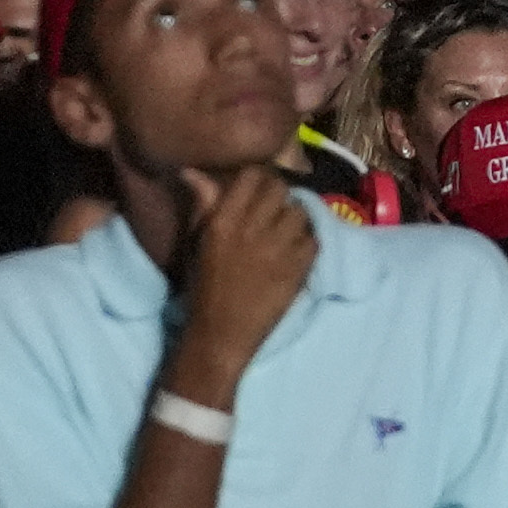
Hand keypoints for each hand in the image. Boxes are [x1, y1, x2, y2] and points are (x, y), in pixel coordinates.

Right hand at [161, 157, 314, 394]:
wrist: (221, 335)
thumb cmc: (204, 287)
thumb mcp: (197, 242)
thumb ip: (203, 205)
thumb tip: (194, 172)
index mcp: (224, 220)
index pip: (252, 175)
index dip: (260, 177)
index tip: (259, 188)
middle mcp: (252, 228)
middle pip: (280, 189)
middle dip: (279, 195)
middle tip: (275, 210)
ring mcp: (278, 249)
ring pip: (300, 213)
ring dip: (295, 219)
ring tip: (287, 232)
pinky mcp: (297, 270)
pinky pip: (313, 241)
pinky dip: (307, 244)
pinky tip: (297, 253)